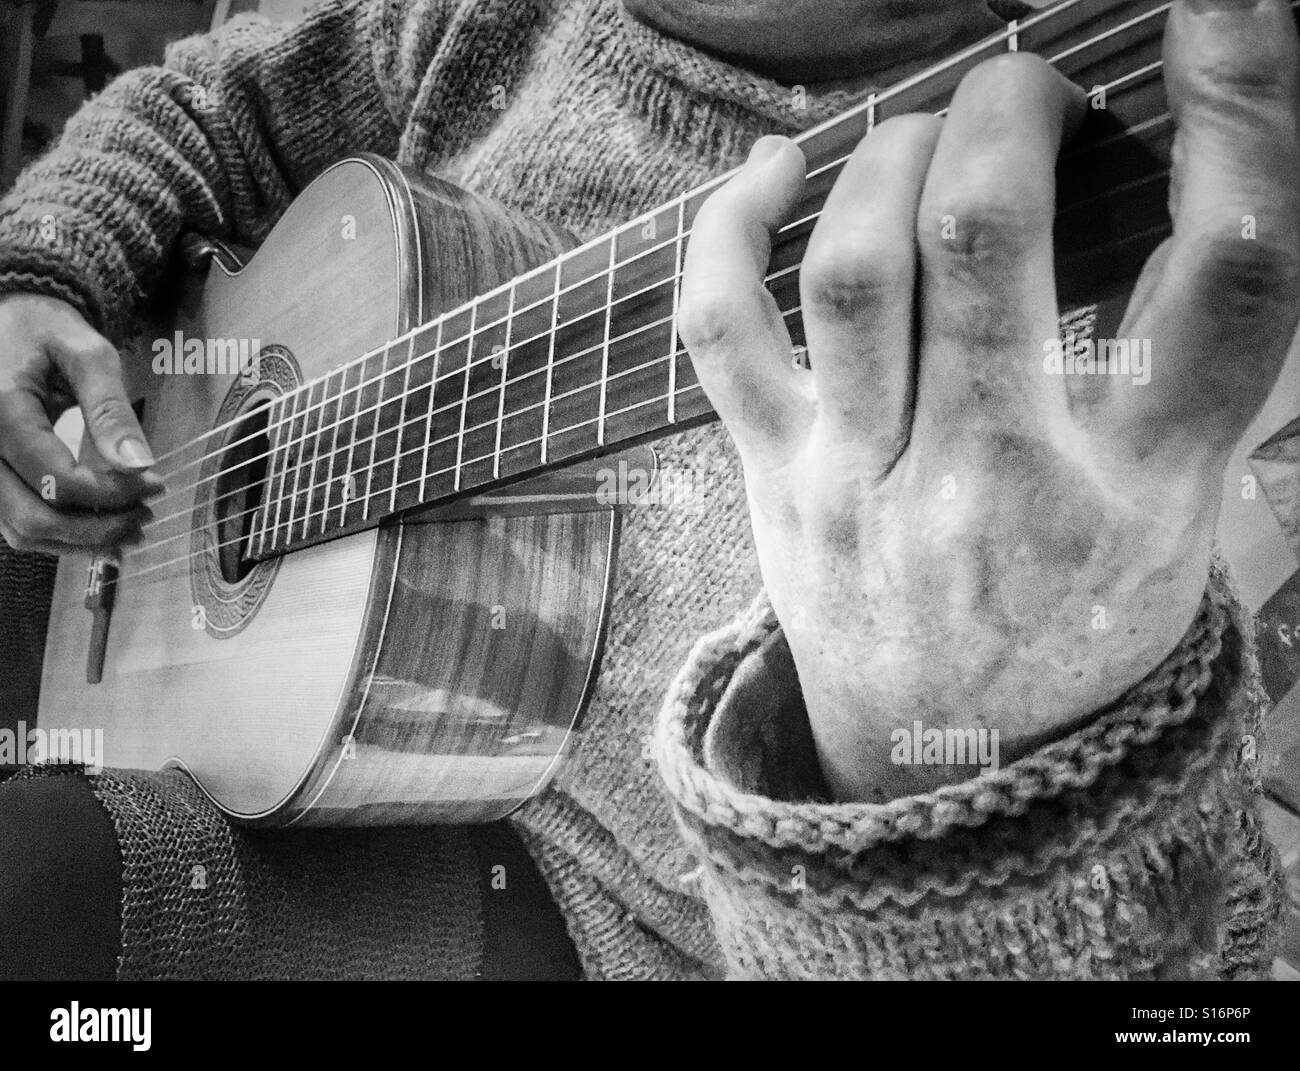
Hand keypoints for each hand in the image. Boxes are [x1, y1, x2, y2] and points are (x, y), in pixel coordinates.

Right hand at [0, 294, 160, 555]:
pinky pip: (16, 523)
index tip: (156, 485)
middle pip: (34, 517)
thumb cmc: (48, 332)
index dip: (112, 493)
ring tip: (132, 529)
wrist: (10, 321)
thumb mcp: (88, 355)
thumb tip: (140, 464)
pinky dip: (60, 536)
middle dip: (98, 527)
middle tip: (146, 516)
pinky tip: (103, 530)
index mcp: (0, 411)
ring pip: (22, 530)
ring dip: (80, 540)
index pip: (57, 479)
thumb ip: (111, 410)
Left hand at [679, 0, 1299, 800]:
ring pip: (853, 268)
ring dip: (889, 155)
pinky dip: (725, 229)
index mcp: (1146, 483)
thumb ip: (1199, 357)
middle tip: (1026, 95)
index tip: (1227, 5)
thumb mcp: (1182, 504)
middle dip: (1005, 112)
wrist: (945, 761)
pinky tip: (774, 167)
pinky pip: (719, 332)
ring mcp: (866, 480)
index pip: (1228, 276)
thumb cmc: (1074, 618)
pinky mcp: (775, 480)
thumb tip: (1200, 169)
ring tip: (923, 138)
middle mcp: (1003, 477)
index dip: (1246, 113)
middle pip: (989, 236)